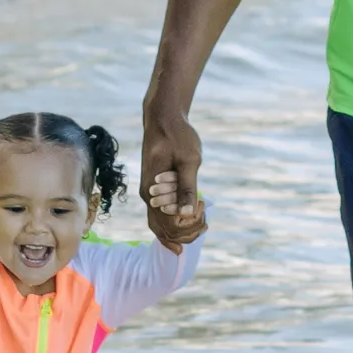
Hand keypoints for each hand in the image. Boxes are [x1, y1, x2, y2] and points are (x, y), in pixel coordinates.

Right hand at [140, 107, 201, 237]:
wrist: (163, 119)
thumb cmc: (177, 135)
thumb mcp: (189, 159)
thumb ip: (187, 187)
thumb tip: (186, 213)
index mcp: (153, 190)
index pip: (169, 224)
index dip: (188, 224)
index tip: (202, 205)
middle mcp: (147, 195)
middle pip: (162, 229)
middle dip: (184, 234)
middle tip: (205, 224)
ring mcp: (148, 193)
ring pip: (159, 225)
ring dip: (179, 231)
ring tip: (200, 225)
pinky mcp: (153, 189)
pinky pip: (159, 215)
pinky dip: (173, 222)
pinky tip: (188, 219)